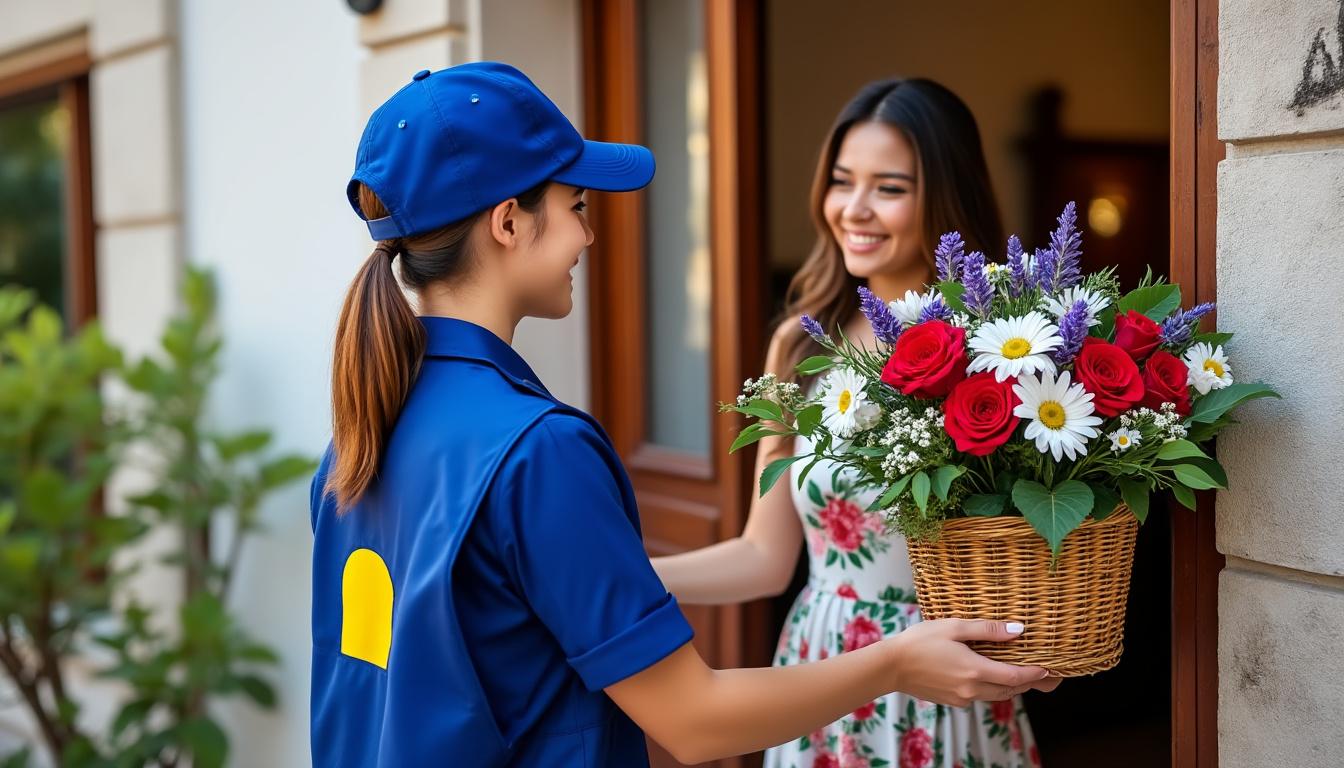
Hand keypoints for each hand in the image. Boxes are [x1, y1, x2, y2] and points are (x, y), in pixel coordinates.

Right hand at [884, 619, 1059, 706]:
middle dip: (1026, 682)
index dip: (1035, 673)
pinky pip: (979, 696)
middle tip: (1039, 672)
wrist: (891, 666)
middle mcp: (972, 689)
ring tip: (1018, 674)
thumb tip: (1017, 631)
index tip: (1048, 668)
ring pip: (996, 695)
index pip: (1015, 676)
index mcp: (975, 670)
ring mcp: (962, 698)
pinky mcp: (952, 701)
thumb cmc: (920, 641)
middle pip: (1009, 690)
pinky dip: (991, 688)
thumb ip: (987, 630)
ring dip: (1009, 686)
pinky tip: (987, 675)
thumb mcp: (954, 627)